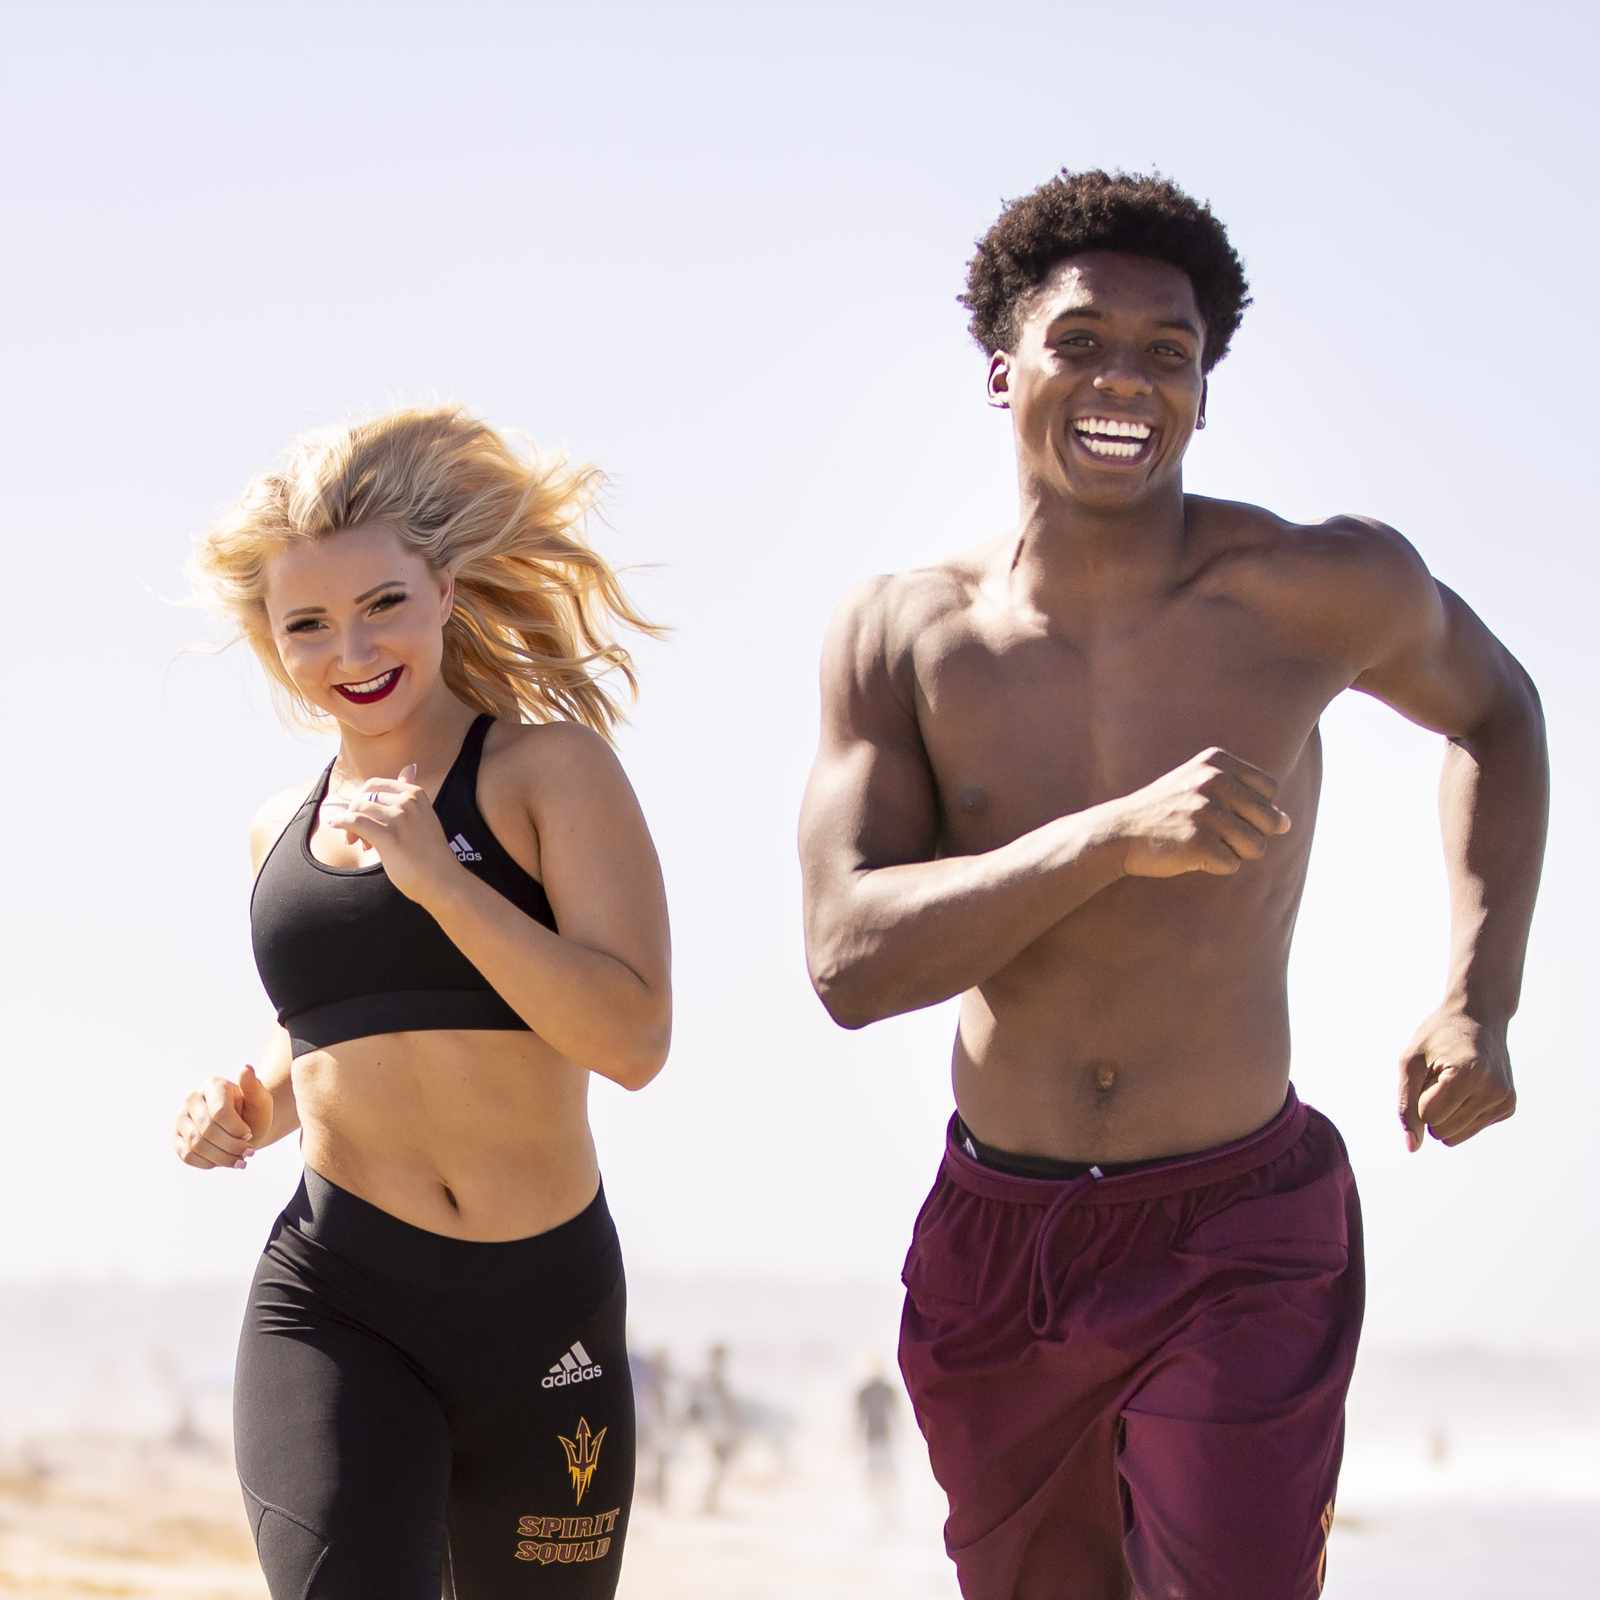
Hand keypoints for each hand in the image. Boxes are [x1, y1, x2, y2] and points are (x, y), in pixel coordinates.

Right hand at [174, 1064, 273, 1169]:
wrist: (245, 1127)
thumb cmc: (254, 1112)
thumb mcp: (261, 1101)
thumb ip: (254, 1087)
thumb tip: (246, 1068)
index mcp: (213, 1084)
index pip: (219, 1112)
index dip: (236, 1129)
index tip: (249, 1134)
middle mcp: (192, 1098)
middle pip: (207, 1131)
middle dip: (231, 1146)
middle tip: (249, 1153)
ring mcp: (181, 1118)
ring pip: (196, 1145)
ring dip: (222, 1158)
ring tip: (240, 1161)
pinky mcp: (177, 1137)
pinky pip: (187, 1156)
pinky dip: (208, 1163)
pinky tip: (224, 1161)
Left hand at [322, 762, 458, 905]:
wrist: (442, 880)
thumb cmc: (431, 852)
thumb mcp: (424, 814)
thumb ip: (411, 792)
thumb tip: (410, 766)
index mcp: (415, 794)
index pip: (375, 785)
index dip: (363, 800)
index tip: (364, 817)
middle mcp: (407, 802)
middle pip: (365, 797)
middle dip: (356, 813)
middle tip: (358, 836)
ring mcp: (399, 818)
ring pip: (359, 809)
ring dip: (351, 825)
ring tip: (359, 843)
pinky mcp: (389, 836)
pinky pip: (355, 822)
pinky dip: (341, 823)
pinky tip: (335, 826)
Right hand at [1108, 748, 1291, 878]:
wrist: (1117, 832)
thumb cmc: (1164, 811)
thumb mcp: (1198, 783)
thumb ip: (1244, 796)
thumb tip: (1287, 823)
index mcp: (1217, 762)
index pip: (1270, 790)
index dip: (1251, 808)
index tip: (1219, 810)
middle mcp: (1214, 782)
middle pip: (1270, 820)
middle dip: (1248, 834)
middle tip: (1212, 833)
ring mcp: (1207, 812)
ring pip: (1257, 847)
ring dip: (1233, 852)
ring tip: (1202, 843)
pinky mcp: (1200, 843)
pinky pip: (1232, 865)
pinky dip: (1214, 866)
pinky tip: (1189, 855)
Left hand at [1399, 1008, 1515, 1151]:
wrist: (1479, 1017)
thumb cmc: (1438, 1037)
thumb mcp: (1410, 1062)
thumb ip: (1406, 1105)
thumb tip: (1412, 1147)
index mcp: (1468, 1074)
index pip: (1427, 1115)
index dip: (1419, 1095)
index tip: (1431, 1069)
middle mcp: (1493, 1090)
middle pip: (1440, 1129)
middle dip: (1431, 1106)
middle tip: (1441, 1074)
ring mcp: (1505, 1100)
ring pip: (1454, 1135)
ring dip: (1445, 1112)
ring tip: (1453, 1081)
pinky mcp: (1508, 1107)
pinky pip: (1468, 1129)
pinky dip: (1459, 1113)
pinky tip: (1468, 1086)